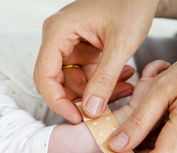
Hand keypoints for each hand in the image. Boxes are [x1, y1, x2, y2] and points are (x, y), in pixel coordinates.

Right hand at [34, 0, 160, 123]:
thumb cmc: (131, 4)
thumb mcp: (121, 44)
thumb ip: (105, 79)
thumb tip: (91, 110)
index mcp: (58, 32)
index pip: (44, 76)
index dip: (58, 102)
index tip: (78, 118)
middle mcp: (58, 38)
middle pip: (57, 81)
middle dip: (80, 99)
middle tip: (103, 111)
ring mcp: (70, 43)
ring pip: (74, 81)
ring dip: (97, 92)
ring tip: (126, 89)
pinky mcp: (83, 48)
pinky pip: (87, 74)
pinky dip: (103, 82)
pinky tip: (125, 80)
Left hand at [110, 37, 176, 152]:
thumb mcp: (163, 90)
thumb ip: (138, 122)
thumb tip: (116, 145)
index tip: (110, 145)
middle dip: (128, 148)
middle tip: (123, 118)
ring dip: (141, 136)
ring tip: (144, 105)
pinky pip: (166, 145)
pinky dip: (153, 132)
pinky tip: (157, 108)